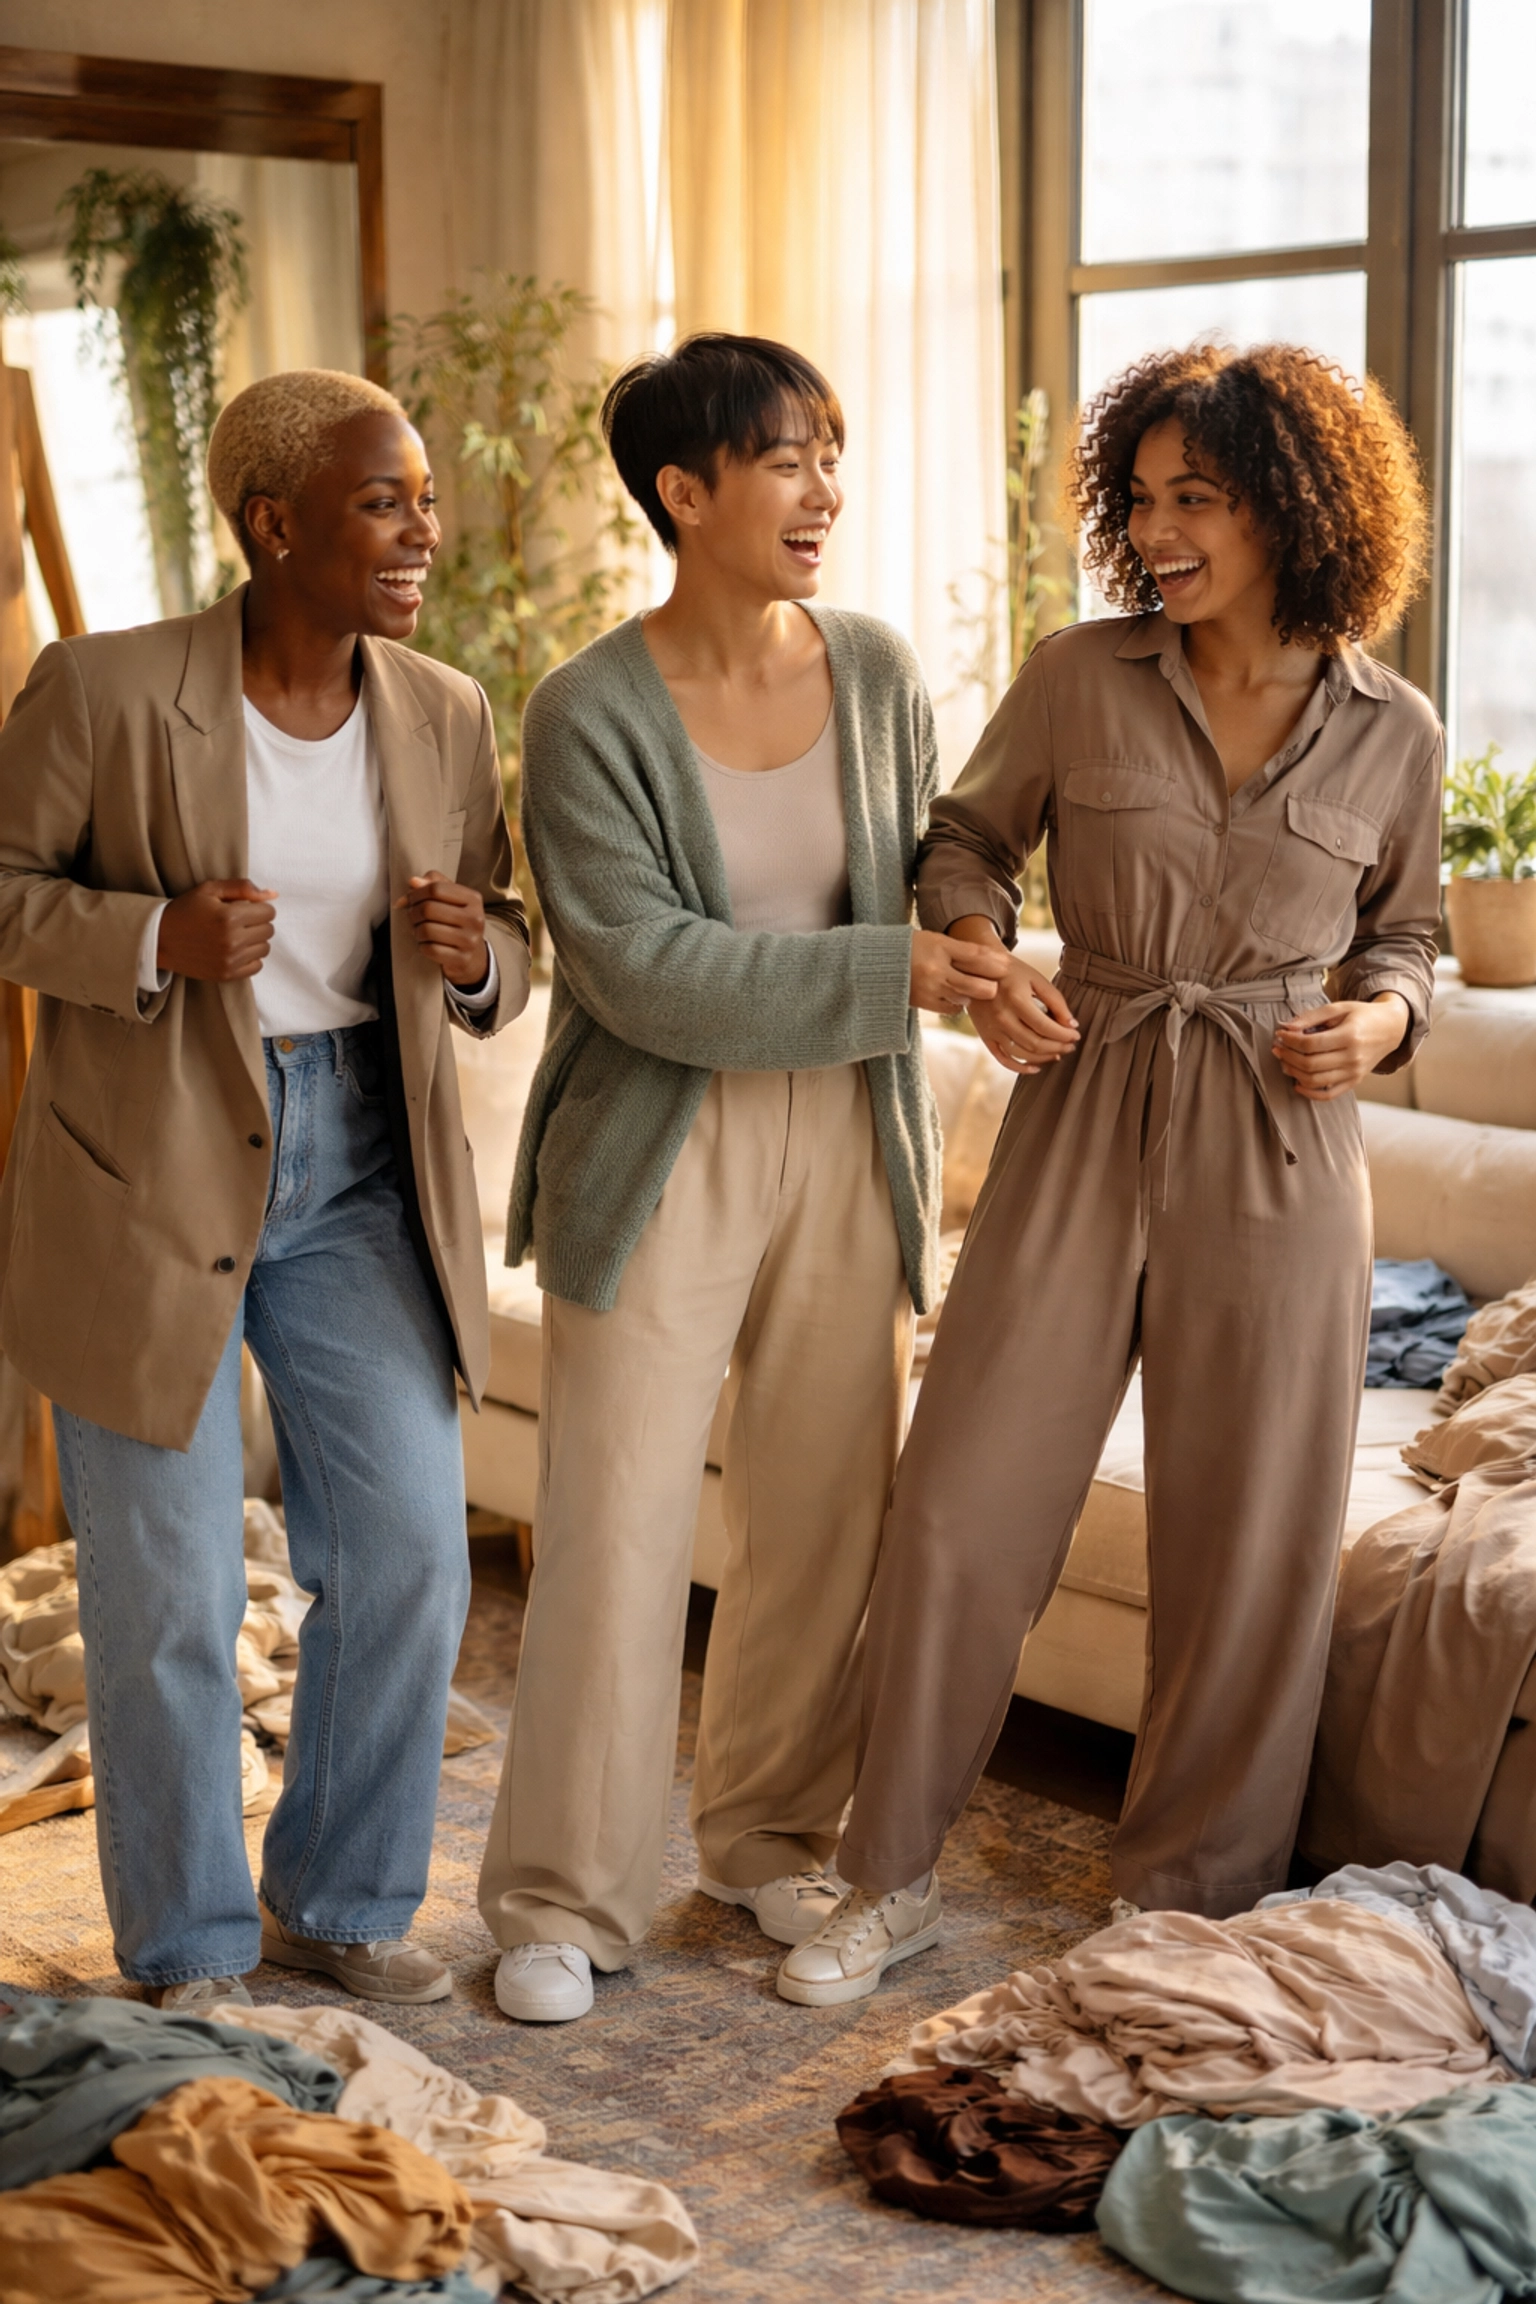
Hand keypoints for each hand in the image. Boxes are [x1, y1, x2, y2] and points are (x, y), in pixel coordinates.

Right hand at [157, 879, 276, 980]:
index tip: (244, 908)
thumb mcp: (210, 890)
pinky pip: (256, 966)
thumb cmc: (186, 910)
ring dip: (255, 940)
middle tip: (239, 921)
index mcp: (229, 916)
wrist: (160, 938)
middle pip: (268, 930)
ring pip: (265, 948)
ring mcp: (230, 960)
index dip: (258, 907)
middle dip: (257, 922)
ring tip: (236, 935)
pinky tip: (235, 949)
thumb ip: (242, 887)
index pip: (268, 912)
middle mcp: (232, 940)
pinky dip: (250, 957)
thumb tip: (273, 895)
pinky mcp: (227, 974)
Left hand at [397, 870, 488, 986]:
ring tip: (419, 931)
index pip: (436, 889)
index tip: (411, 899)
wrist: (473, 955)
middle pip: (428, 909)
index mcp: (473, 899)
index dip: (416, 893)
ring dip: (416, 931)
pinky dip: (422, 947)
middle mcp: (475, 918)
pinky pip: (430, 949)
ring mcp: (470, 940)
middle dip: (413, 913)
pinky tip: (426, 944)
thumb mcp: (450, 898)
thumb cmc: (456, 921)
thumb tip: (413, 882)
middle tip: (413, 917)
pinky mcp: (462, 959)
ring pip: (427, 930)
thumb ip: (432, 884)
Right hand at [909, 928, 1008, 1013]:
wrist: (877, 964)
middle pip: (973, 984)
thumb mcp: (936, 940)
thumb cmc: (912, 947)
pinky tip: (958, 996)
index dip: (994, 962)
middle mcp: (935, 970)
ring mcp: (929, 989)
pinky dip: (958, 1002)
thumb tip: (994, 958)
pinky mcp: (923, 1003)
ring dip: (973, 995)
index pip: (974, 956)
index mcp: (938, 947)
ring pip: (964, 997)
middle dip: (989, 987)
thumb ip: (962, 950)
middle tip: (996, 987)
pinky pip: (951, 1007)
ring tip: (979, 990)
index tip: (1007, 967)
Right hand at [947, 914, 1079, 1074]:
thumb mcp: (1036, 979)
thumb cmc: (1010, 972)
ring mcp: (992, 1029)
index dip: (1064, 1035)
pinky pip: (1003, 1059)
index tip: (1076, 1035)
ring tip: (1058, 1053)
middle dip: (1058, 1047)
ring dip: (1044, 1057)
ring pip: (1022, 1054)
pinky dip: (1020, 1068)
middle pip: (1035, 1043)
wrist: (976, 971)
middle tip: (1071, 1045)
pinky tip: (1036, 1067)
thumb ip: (1056, 1000)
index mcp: (1016, 1000)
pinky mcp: (985, 1037)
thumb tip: (1072, 1024)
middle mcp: (1002, 1017)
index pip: (1045, 1026)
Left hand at [1272, 993, 1409, 1101]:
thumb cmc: (1362, 1016)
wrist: (1390, 1029)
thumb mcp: (1339, 1008)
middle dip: (1288, 1056)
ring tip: (1285, 1062)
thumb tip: (1287, 1027)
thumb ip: (1311, 1017)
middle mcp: (1353, 1057)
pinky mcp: (1354, 1082)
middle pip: (1310, 1064)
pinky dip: (1309, 1092)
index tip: (1280, 1034)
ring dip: (1294, 1073)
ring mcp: (1354, 1073)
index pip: (1311, 1044)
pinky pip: (1328, 1095)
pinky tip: (1297, 1082)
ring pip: (1315, 1081)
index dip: (1290, 1040)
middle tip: (1278, 1048)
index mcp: (1350, 1035)